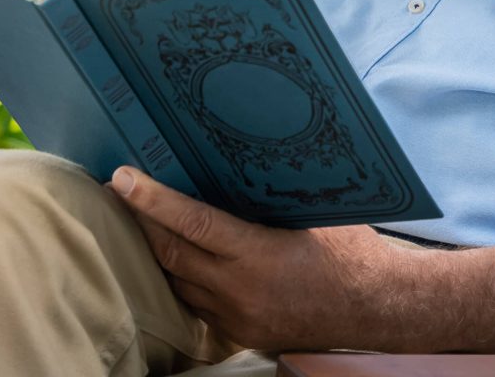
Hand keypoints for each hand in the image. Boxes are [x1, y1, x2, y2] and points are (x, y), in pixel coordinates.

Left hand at [107, 167, 409, 352]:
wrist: (379, 309)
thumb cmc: (351, 251)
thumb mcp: (312, 212)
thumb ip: (269, 196)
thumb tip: (231, 160)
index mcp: (259, 255)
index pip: (191, 224)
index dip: (152, 199)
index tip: (122, 178)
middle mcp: (241, 291)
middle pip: (170, 253)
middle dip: (138, 220)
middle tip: (115, 190)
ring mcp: (238, 318)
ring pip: (176, 282)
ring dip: (155, 250)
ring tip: (137, 218)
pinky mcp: (240, 334)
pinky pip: (196, 303)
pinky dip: (180, 277)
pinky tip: (175, 255)